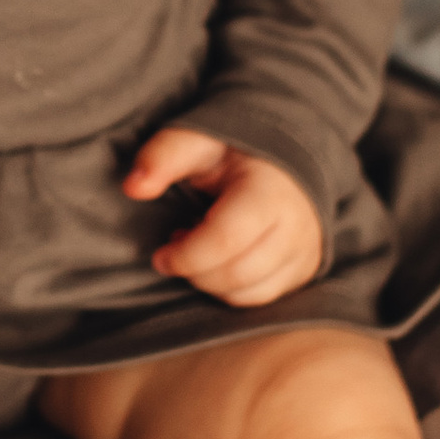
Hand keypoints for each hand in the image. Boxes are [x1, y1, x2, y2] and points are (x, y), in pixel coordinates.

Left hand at [127, 127, 323, 306]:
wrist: (284, 159)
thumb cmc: (235, 152)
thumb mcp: (197, 141)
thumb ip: (163, 157)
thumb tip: (133, 187)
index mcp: (270, 191)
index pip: (225, 240)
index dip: (185, 255)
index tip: (161, 253)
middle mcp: (297, 225)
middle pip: (237, 273)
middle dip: (195, 271)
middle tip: (178, 248)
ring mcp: (306, 250)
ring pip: (249, 293)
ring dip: (211, 282)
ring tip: (199, 252)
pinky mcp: (306, 268)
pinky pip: (262, 297)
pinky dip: (231, 289)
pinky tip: (220, 263)